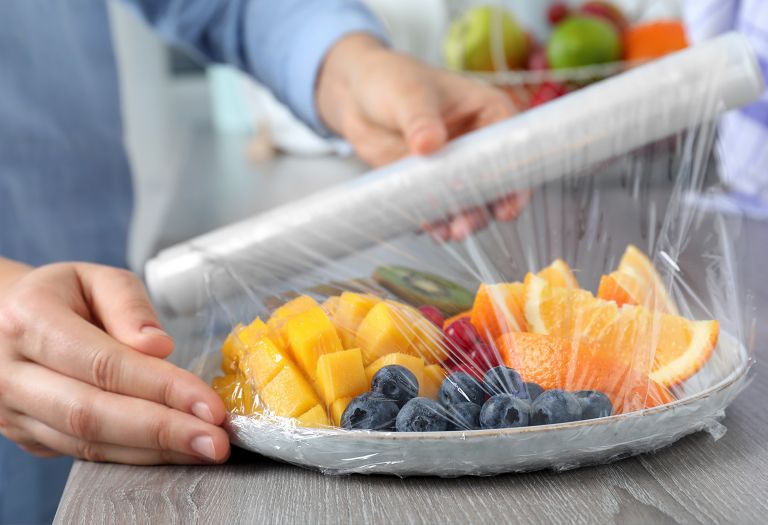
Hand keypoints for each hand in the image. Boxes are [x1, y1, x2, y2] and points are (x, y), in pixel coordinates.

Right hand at [0, 262, 229, 463]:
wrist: (3, 320)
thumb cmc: (60, 296)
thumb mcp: (95, 278)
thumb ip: (129, 305)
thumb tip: (159, 346)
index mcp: (29, 320)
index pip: (103, 363)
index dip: (161, 387)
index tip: (209, 404)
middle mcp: (11, 372)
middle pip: (92, 413)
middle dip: (163, 431)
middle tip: (216, 441)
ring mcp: (14, 412)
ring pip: (87, 443)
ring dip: (154, 451)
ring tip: (205, 450)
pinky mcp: (28, 437)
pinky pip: (85, 454)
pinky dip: (136, 456)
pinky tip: (174, 452)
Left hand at [317, 34, 528, 239]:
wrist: (356, 95)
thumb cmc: (391, 80)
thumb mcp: (408, 94)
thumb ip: (420, 120)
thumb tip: (429, 144)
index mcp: (489, 113)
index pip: (513, 148)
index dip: (515, 178)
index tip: (506, 206)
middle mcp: (478, 146)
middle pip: (495, 184)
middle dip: (484, 210)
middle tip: (464, 226)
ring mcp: (455, 169)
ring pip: (469, 202)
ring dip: (461, 221)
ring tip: (445, 233)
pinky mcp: (431, 186)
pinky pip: (439, 209)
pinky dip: (435, 222)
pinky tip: (426, 227)